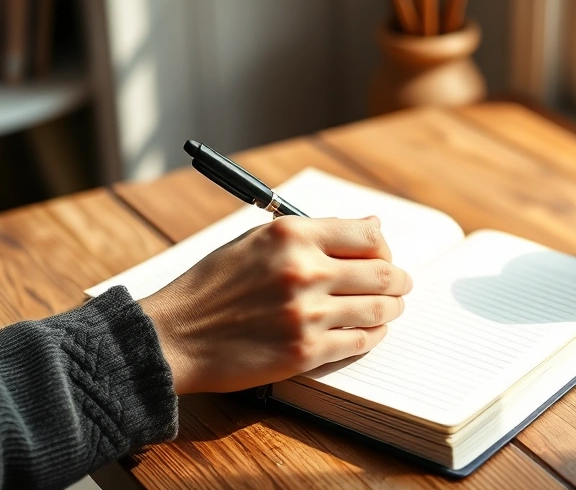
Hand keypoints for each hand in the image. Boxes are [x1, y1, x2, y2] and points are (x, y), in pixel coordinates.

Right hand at [139, 216, 411, 394]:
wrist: (174, 336)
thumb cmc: (213, 286)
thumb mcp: (256, 241)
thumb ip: (314, 232)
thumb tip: (371, 225)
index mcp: (292, 234)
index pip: (369, 234)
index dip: (384, 247)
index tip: (384, 256)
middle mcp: (304, 270)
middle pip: (383, 272)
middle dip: (399, 280)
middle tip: (400, 285)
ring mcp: (306, 313)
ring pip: (379, 309)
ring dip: (391, 309)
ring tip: (389, 309)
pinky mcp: (305, 351)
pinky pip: (360, 341)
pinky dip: (373, 336)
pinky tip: (369, 332)